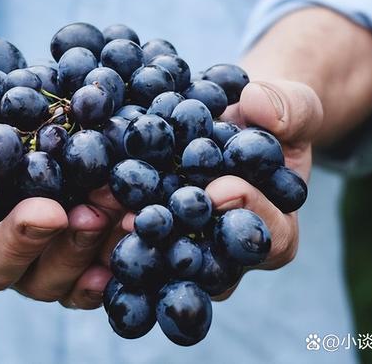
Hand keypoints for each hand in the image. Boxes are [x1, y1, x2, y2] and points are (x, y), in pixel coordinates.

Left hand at [93, 79, 322, 299]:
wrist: (233, 120)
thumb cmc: (270, 119)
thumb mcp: (292, 106)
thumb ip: (288, 108)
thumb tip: (258, 105)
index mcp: (274, 230)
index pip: (270, 238)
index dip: (248, 215)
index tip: (221, 188)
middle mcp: (228, 253)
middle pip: (208, 265)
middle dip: (177, 240)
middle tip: (144, 218)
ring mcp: (187, 248)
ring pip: (163, 261)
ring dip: (131, 241)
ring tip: (101, 213)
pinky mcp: (152, 235)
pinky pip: (131, 241)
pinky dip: (105, 227)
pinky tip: (79, 209)